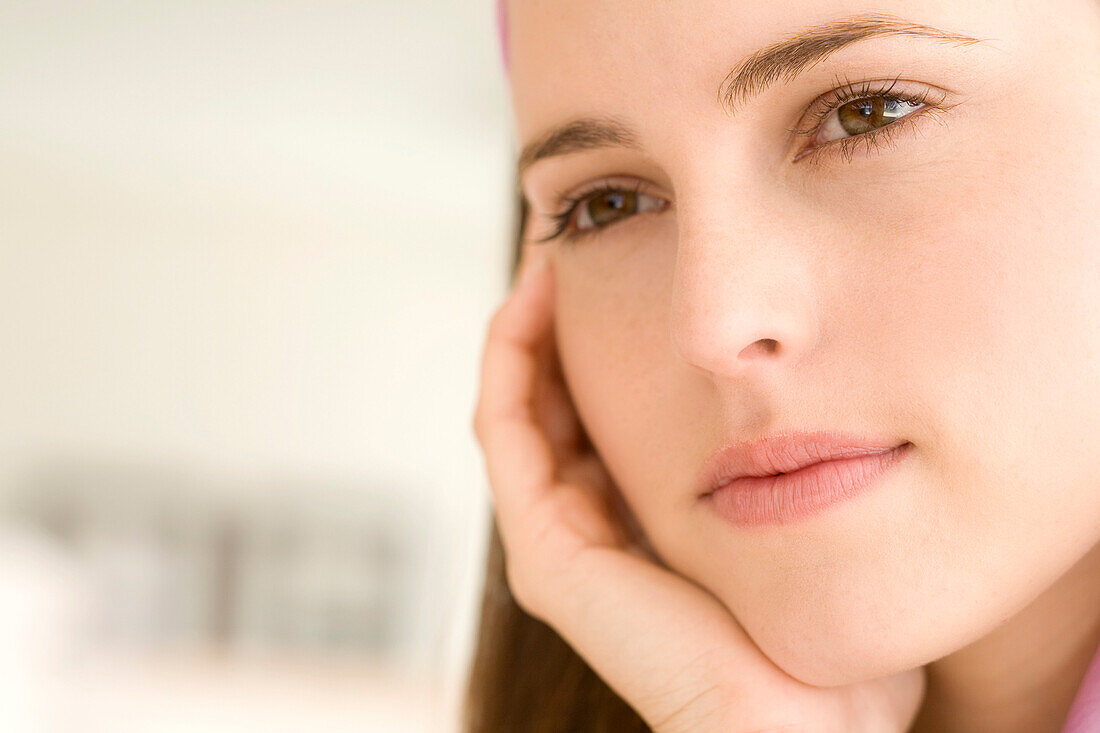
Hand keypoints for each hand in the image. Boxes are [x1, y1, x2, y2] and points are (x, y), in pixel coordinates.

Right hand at [472, 252, 925, 732]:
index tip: (618, 260)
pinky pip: (507, 432)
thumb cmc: (815, 629)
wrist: (809, 718)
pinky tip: (537, 294)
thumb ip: (771, 455)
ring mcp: (557, 543)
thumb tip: (796, 380)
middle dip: (556, 319)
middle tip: (576, 240)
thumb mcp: (787, 513)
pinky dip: (511, 358)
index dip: (592, 337)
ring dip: (526, 325)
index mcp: (632, 524)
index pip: (591, 414)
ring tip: (551, 250)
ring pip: (518, 406)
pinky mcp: (548, 553)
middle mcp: (584, 531)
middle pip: (549, 402)